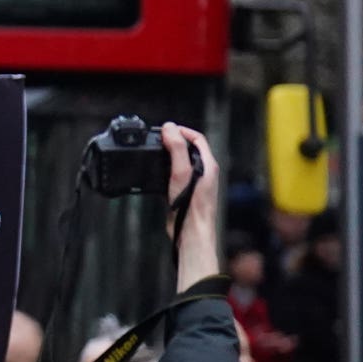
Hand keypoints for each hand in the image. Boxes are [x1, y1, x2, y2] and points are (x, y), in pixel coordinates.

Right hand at [163, 123, 223, 293]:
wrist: (192, 234)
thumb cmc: (191, 206)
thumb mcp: (181, 172)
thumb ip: (176, 148)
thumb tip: (170, 128)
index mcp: (208, 165)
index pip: (197, 138)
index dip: (181, 131)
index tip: (165, 130)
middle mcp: (204, 173)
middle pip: (188, 149)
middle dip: (173, 142)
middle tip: (157, 141)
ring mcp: (195, 184)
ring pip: (181, 163)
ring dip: (168, 157)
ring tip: (154, 155)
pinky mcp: (185, 194)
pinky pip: (174, 177)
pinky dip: (164, 172)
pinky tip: (154, 177)